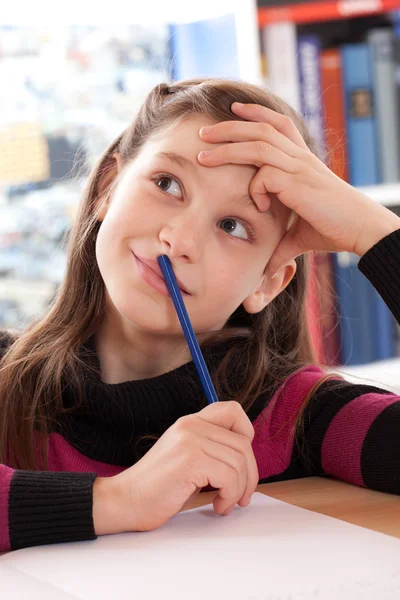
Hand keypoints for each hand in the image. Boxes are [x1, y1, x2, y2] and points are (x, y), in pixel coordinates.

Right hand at [93, 401, 257, 534]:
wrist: (125, 500)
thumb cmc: (157, 487)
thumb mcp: (186, 457)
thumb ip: (210, 449)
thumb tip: (245, 458)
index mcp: (190, 422)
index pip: (232, 410)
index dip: (246, 432)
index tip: (242, 460)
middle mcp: (191, 425)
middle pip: (242, 443)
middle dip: (249, 474)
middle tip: (242, 496)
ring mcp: (190, 441)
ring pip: (239, 462)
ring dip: (238, 490)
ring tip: (225, 503)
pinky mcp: (190, 461)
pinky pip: (229, 477)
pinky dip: (229, 496)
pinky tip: (217, 505)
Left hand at [198, 103, 399, 275]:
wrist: (360, 229)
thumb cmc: (334, 229)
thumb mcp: (299, 235)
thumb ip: (280, 247)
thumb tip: (266, 270)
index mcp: (301, 161)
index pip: (278, 125)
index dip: (256, 114)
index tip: (234, 108)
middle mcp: (299, 158)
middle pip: (261, 129)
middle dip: (229, 127)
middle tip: (203, 133)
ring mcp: (298, 167)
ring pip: (257, 144)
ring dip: (227, 148)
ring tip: (203, 155)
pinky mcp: (297, 182)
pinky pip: (264, 175)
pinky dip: (254, 189)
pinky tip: (259, 207)